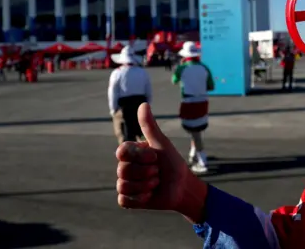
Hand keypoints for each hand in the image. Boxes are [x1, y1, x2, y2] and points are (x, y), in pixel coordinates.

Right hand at [115, 103, 206, 221]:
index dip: (140, 156)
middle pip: (123, 170)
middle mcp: (125, 167)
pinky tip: (149, 196)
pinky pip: (124, 200)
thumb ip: (150, 126)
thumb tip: (143, 104)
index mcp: (131, 153)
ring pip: (123, 185)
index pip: (122, 152)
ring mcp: (125, 184)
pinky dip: (140, 199)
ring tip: (156, 184)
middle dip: (147, 172)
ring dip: (146, 186)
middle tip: (158, 172)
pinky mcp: (127, 200)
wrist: (182, 187)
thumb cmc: (172, 163)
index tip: (154, 157)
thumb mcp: (162, 144)